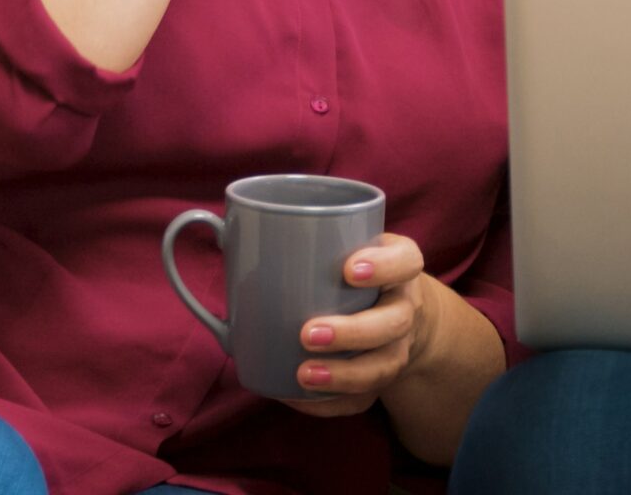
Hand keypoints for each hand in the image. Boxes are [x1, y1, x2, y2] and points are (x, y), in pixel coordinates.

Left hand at [278, 233, 442, 417]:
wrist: (395, 308)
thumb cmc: (357, 268)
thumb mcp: (348, 243)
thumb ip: (303, 238)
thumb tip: (225, 229)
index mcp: (400, 266)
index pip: (405, 261)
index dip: (384, 266)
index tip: (349, 270)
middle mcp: (405, 307)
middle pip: (394, 323)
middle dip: (353, 332)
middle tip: (308, 333)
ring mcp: (398, 346)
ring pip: (383, 367)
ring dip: (344, 375)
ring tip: (304, 374)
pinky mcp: (382, 378)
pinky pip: (363, 399)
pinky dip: (330, 402)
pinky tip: (297, 395)